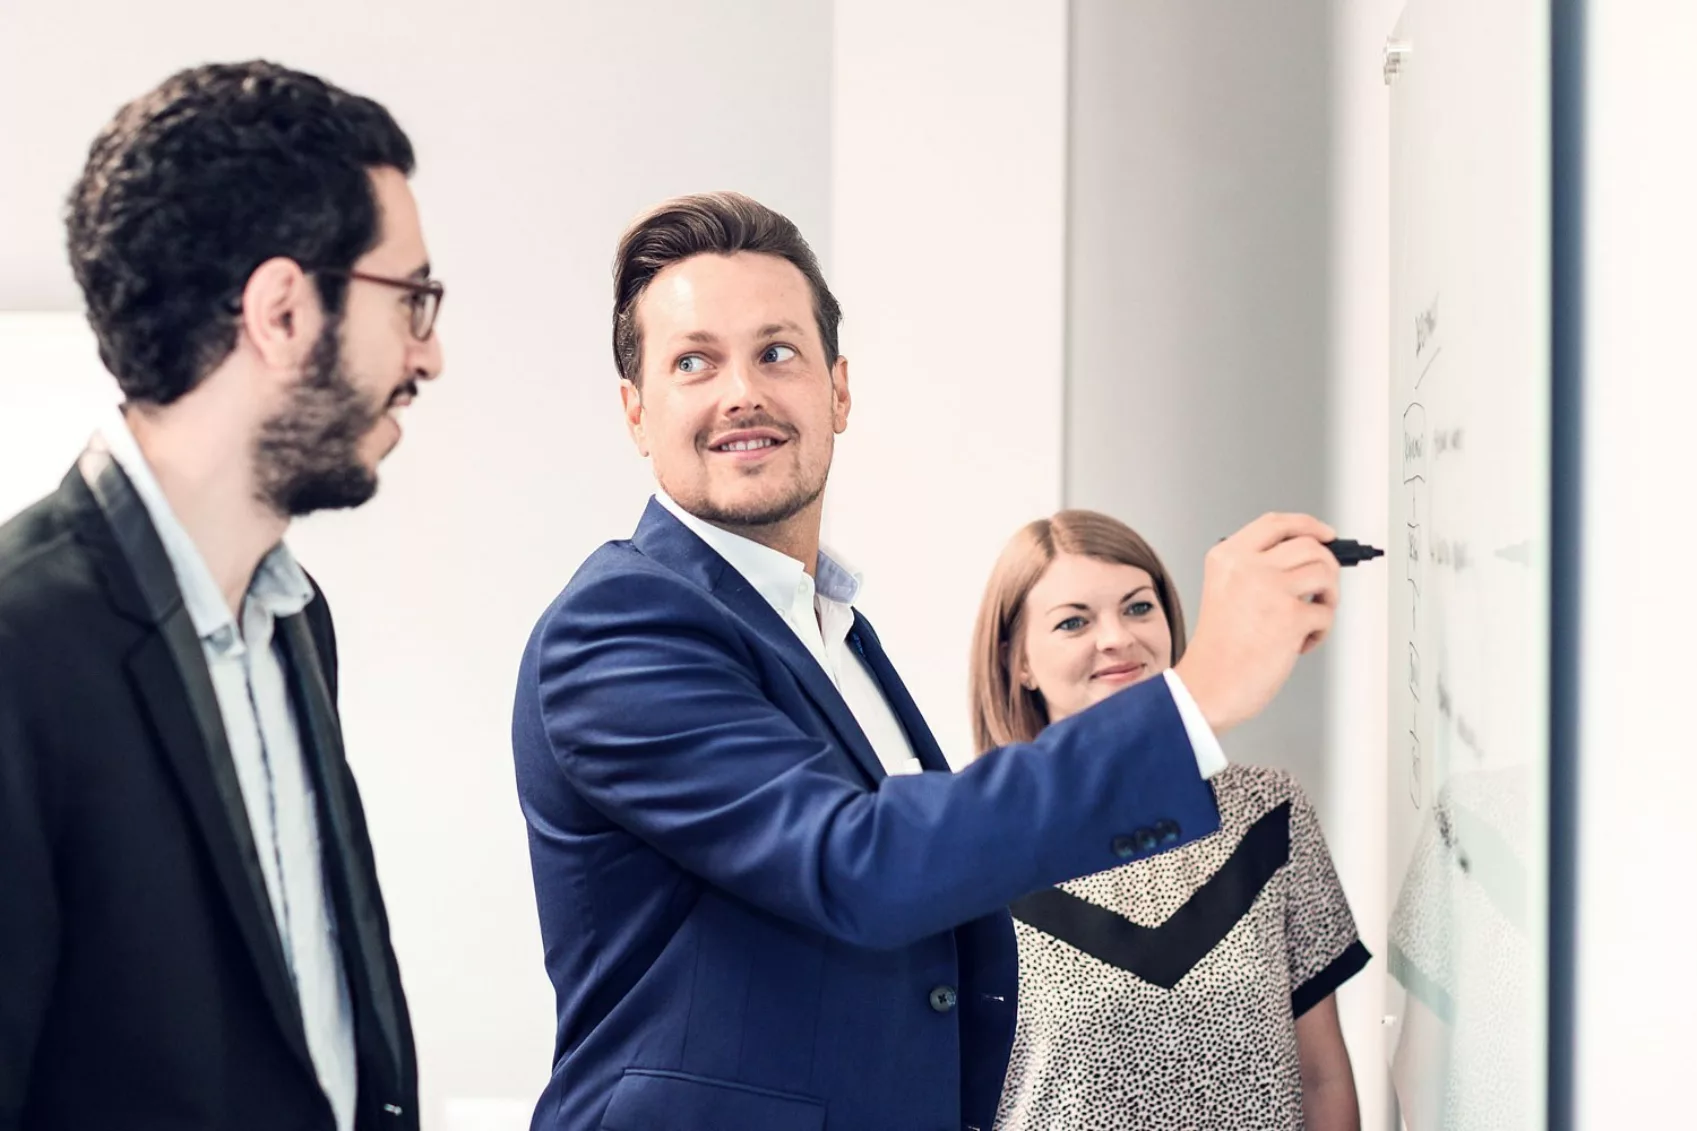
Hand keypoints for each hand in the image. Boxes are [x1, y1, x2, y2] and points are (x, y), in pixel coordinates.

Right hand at [1173, 512, 1340, 732]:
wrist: (1207, 687)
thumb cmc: (1217, 650)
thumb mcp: (1225, 591)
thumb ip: (1257, 570)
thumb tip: (1307, 562)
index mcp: (1227, 557)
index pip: (1276, 523)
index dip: (1308, 525)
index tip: (1325, 534)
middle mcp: (1248, 567)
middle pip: (1309, 544)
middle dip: (1327, 565)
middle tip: (1323, 587)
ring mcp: (1270, 589)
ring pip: (1325, 572)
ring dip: (1328, 597)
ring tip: (1312, 616)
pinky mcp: (1290, 617)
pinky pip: (1326, 613)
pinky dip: (1321, 631)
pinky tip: (1301, 643)